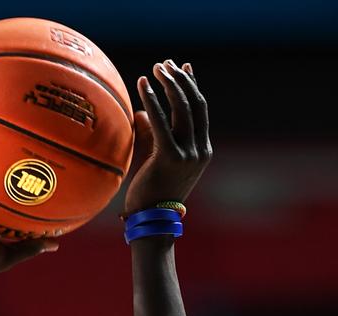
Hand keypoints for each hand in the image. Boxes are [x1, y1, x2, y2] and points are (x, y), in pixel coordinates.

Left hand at [123, 60, 211, 217]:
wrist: (152, 223)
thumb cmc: (150, 196)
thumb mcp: (155, 161)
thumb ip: (152, 136)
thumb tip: (141, 113)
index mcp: (202, 151)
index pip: (201, 111)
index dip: (193, 86)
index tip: (184, 67)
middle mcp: (199, 150)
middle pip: (194, 104)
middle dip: (180, 79)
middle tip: (164, 64)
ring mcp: (188, 154)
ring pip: (183, 109)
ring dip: (169, 85)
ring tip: (155, 69)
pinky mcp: (171, 158)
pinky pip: (161, 122)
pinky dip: (152, 100)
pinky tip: (142, 85)